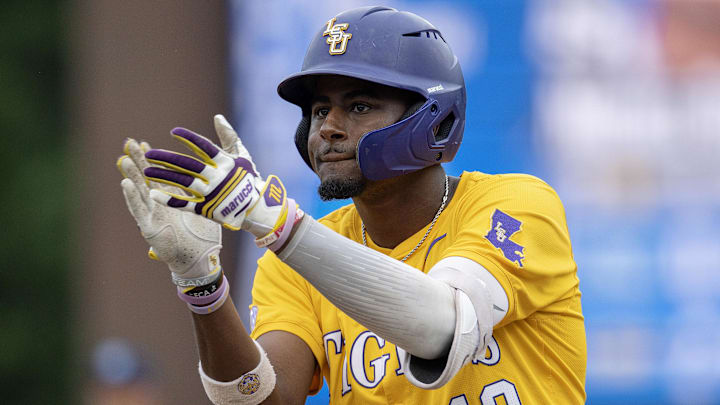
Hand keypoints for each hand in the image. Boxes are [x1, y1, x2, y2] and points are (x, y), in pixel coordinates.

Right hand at [118, 138, 221, 286]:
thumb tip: (211, 175)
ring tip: (124, 159)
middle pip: (147, 179)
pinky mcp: (150, 228)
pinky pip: (139, 211)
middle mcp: (161, 205)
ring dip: (131, 176)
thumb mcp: (204, 208)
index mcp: (174, 199)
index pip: (161, 175)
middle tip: (130, 143)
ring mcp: (154, 215)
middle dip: (138, 161)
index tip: (145, 143)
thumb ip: (202, 192)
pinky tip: (125, 184)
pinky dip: (132, 197)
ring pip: (140, 192)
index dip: (152, 160)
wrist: (201, 260)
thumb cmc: (204, 236)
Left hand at [143, 115, 288, 238]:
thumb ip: (229, 136)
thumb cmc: (247, 179)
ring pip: (183, 183)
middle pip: (188, 165)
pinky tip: (154, 193)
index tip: (173, 132)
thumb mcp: (242, 156)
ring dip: (163, 176)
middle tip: (149, 154)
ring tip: (147, 171)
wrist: (256, 208)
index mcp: (225, 163)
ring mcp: (211, 194)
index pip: (205, 148)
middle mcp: (217, 177)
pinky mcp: (206, 209)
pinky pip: (184, 204)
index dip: (189, 139)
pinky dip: (169, 199)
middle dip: (167, 159)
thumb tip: (217, 117)